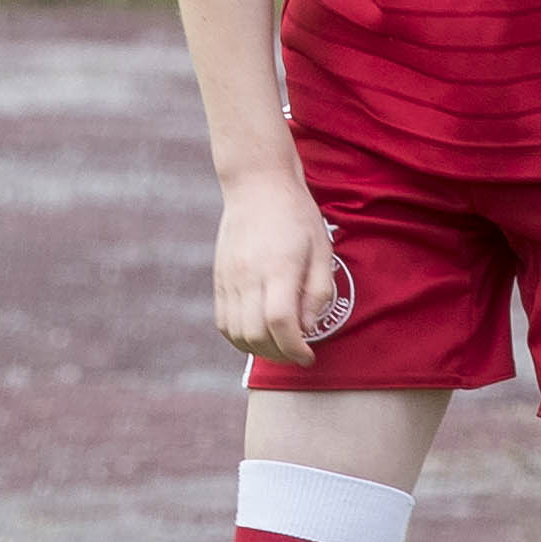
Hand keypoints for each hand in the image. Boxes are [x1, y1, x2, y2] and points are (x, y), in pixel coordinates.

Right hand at [210, 169, 337, 367]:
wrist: (257, 185)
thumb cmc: (296, 216)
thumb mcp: (322, 249)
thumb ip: (318, 291)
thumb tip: (308, 328)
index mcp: (279, 267)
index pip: (281, 322)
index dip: (295, 348)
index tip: (308, 356)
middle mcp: (249, 276)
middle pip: (255, 334)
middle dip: (279, 355)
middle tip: (296, 354)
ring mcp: (229, 278)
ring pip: (235, 333)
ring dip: (258, 349)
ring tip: (278, 346)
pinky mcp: (219, 278)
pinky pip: (223, 321)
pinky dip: (239, 337)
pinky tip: (257, 334)